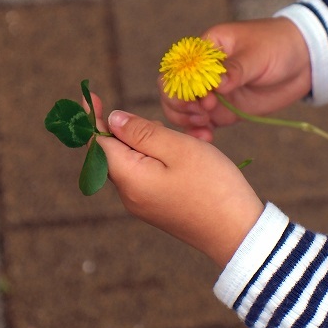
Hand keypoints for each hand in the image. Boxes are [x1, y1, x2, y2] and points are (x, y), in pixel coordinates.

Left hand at [91, 95, 264, 267]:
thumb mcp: (179, 148)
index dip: (92, 118)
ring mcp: (143, 204)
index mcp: (130, 178)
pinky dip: (154, 159)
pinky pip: (145, 176)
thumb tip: (113, 120)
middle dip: (126, 130)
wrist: (238, 233)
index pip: (98, 143)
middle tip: (156, 120)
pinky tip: (179, 154)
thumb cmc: (213, 186)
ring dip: (145, 144)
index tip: (89, 95)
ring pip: (131, 164)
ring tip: (175, 137)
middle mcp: (129, 194)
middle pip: (113, 153)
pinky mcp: (157, 208)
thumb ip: (142, 132)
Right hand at [161, 17, 311, 140]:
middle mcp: (203, 72)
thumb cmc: (277, 45)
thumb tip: (217, 84)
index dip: (182, 86)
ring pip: (184, 110)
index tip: (202, 99)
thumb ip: (236, 69)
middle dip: (180, 106)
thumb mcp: (257, 54)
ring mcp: (212, 93)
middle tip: (202, 115)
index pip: (178, 67)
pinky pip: (203, 124)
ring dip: (187, 122)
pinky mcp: (224, 111)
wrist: (304, 60)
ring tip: (205, 130)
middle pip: (173, 91)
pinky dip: (200, 132)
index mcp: (205, 49)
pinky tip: (207, 139)